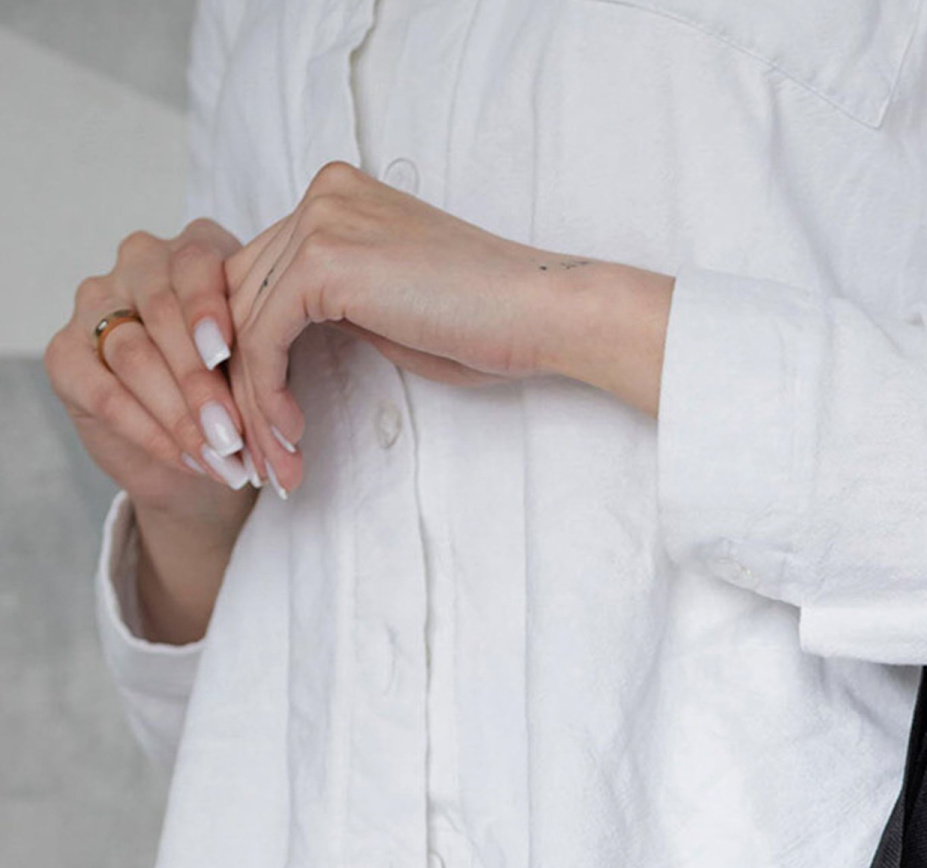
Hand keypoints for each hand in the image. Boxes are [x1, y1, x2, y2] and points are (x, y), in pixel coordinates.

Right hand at [44, 217, 265, 521]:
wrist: (200, 453)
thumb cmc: (239, 395)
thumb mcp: (264, 371)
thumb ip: (265, 365)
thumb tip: (281, 405)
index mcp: (193, 252)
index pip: (196, 262)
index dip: (210, 308)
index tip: (228, 353)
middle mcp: (139, 265)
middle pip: (163, 311)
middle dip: (201, 380)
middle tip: (233, 434)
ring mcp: (96, 305)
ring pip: (134, 354)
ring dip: (180, 414)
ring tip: (221, 457)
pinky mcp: (66, 355)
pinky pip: (105, 393)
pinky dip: (150, 433)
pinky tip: (188, 460)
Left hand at [221, 162, 677, 483]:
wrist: (545, 314)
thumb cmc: (489, 326)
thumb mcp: (391, 311)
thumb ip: (334, 309)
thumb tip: (278, 350)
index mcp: (337, 200)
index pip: (260, 277)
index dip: (248, 356)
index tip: (265, 426)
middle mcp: (321, 196)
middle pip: (238, 296)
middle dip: (237, 385)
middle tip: (252, 459)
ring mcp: (320, 221)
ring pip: (243, 322)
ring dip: (250, 405)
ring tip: (274, 467)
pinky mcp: (324, 259)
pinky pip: (263, 336)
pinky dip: (266, 393)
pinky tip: (290, 437)